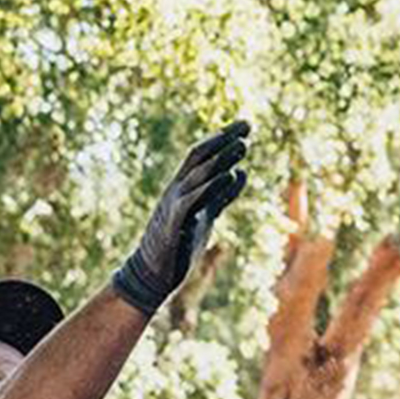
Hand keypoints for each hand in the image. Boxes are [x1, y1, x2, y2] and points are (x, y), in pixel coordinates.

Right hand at [112, 122, 251, 315]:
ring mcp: (173, 206)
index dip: (223, 138)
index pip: (203, 155)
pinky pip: (193, 201)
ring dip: (221, 159)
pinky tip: (228, 176)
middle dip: (223, 140)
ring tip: (242, 146)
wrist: (152, 274)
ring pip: (197, 176)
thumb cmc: (179, 242)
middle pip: (199, 157)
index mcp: (183, 187)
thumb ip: (222, 195)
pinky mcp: (174, 224)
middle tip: (247, 124)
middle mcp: (176, 190)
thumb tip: (240, 173)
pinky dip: (211, 187)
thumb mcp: (206, 213)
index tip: (245, 124)